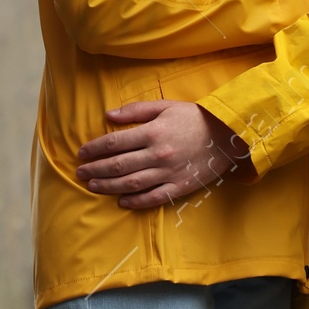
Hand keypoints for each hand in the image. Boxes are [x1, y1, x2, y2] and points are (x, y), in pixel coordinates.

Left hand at [77, 102, 252, 209]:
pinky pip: (153, 198)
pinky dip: (135, 202)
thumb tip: (108, 115)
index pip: (114, 143)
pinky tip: (121, 201)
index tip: (81, 153)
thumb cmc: (195, 118)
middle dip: (95, 169)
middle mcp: (157, 155)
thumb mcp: (166, 106)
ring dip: (108, 186)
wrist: (228, 135)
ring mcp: (168, 173)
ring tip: (92, 186)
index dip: (94, 149)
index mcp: (152, 132)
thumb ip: (136, 110)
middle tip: (80, 173)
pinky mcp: (179, 187)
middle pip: (118, 165)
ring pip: (130, 183)